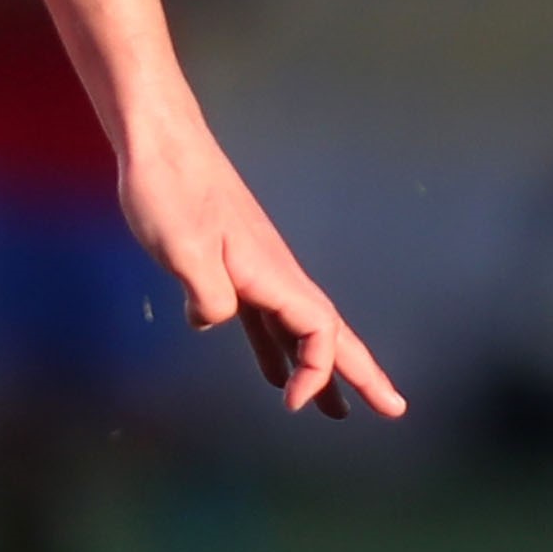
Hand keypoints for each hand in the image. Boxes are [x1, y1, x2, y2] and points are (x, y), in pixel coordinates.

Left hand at [119, 111, 403, 421]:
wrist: (158, 141)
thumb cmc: (169, 189)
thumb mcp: (184, 248)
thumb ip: (208, 294)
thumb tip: (213, 322)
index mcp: (272, 272)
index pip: (319, 332)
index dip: (316, 372)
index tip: (289, 404)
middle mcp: (274, 273)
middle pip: (329, 333)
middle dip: (362, 372)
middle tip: (395, 409)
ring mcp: (255, 270)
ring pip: (299, 330)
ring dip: (318, 369)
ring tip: (337, 410)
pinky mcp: (229, 266)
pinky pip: (264, 319)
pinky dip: (274, 348)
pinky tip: (270, 372)